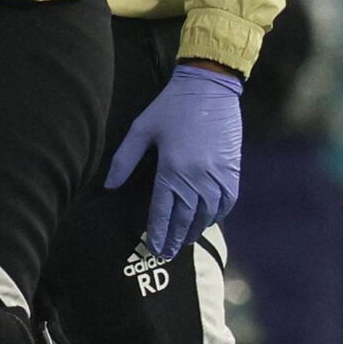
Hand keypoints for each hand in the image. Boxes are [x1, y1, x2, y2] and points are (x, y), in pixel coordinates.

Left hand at [106, 62, 244, 260]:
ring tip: (184, 240)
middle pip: (186, 219)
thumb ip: (123, 160)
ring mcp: (218, 177)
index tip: (153, 248)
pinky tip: (207, 220)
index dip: (158, 233)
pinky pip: (226, 203)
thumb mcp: (141, 130)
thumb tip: (108, 186)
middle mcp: (197, 178)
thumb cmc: (170, 108)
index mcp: (173, 170)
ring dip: (195, 230)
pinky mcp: (233, 172)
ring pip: (207, 215)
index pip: (163, 212)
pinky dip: (217, 215)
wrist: (210, 89)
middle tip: (167, 254)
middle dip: (176, 239)